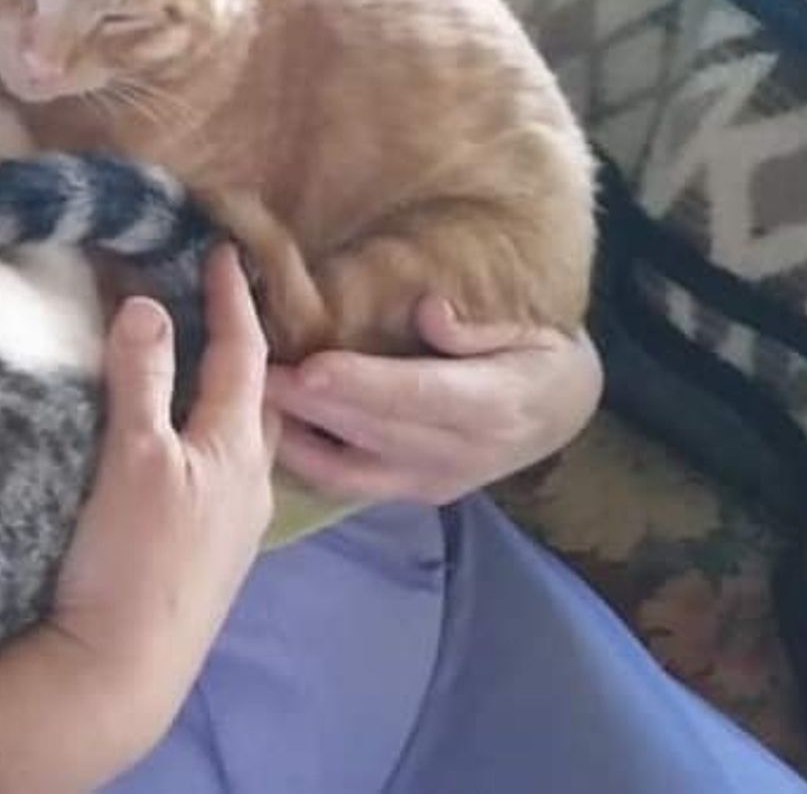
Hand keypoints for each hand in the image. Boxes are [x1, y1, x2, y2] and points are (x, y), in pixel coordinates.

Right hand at [0, 246, 275, 792]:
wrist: (122, 668)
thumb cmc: (131, 557)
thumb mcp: (133, 455)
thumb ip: (143, 377)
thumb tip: (147, 304)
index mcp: (238, 448)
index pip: (245, 355)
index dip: (232, 301)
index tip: (225, 253)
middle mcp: (251, 483)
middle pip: (257, 398)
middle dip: (242, 348)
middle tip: (218, 303)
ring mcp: (233, 525)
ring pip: (241, 440)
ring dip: (224, 397)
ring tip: (197, 366)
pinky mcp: (207, 556)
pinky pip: (219, 475)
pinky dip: (206, 439)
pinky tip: (182, 448)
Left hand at [265, 296, 601, 505]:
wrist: (564, 413)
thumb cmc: (542, 351)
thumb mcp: (534, 326)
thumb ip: (481, 324)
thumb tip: (431, 313)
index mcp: (495, 404)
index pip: (419, 395)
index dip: (361, 385)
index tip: (310, 369)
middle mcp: (461, 454)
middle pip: (371, 430)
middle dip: (307, 405)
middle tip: (248, 372)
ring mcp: (432, 482)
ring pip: (349, 466)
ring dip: (292, 434)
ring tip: (243, 399)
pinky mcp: (412, 493)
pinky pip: (347, 483)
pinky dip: (303, 459)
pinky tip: (263, 429)